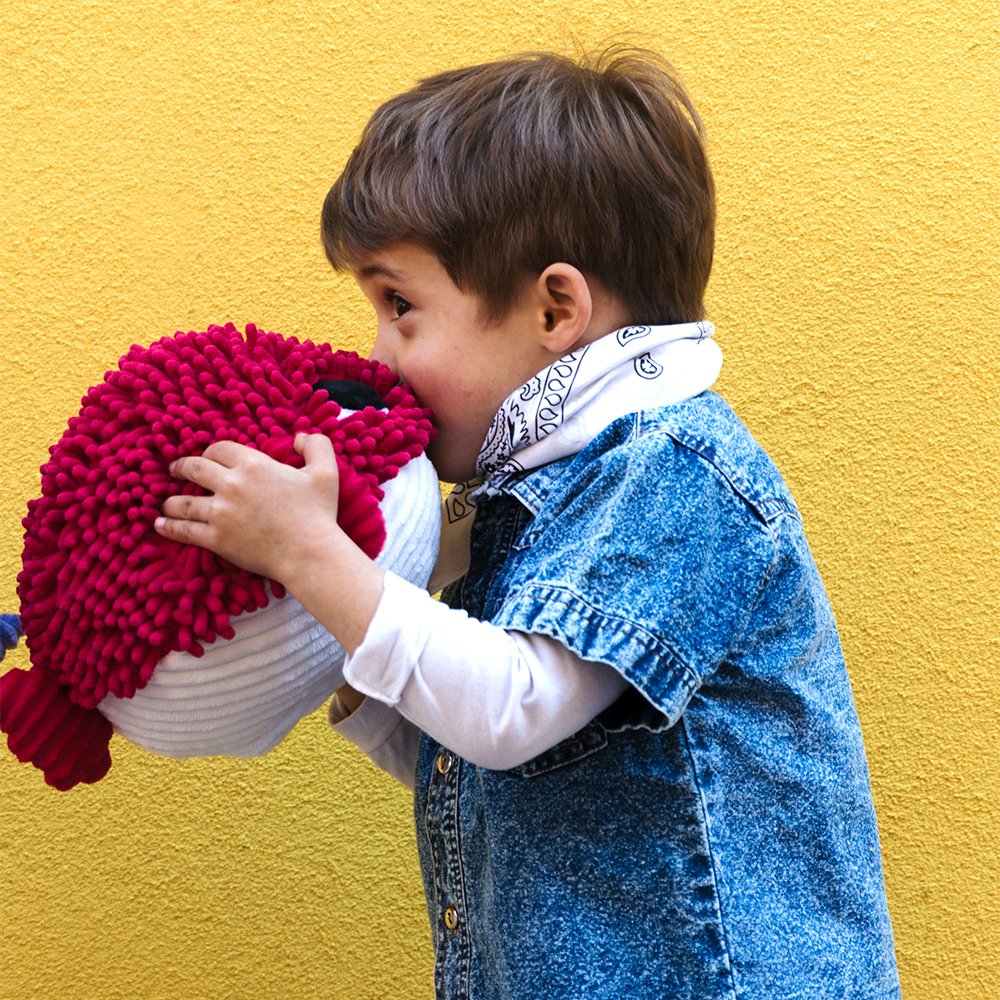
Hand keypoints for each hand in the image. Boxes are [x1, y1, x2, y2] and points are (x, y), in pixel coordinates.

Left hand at [155, 433, 340, 583]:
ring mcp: (220, 513)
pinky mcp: (216, 539)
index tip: (205, 457)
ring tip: (166, 502)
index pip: (218, 449)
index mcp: (253, 465)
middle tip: (174, 470)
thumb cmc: (319, 513)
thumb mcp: (326, 472)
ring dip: (171, 500)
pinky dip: (170, 526)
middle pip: (194, 469)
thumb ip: (316, 445)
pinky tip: (160, 524)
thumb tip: (298, 437)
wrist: (310, 553)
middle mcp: (231, 485)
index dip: (209, 452)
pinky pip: (185, 530)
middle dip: (181, 468)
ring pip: (184, 501)